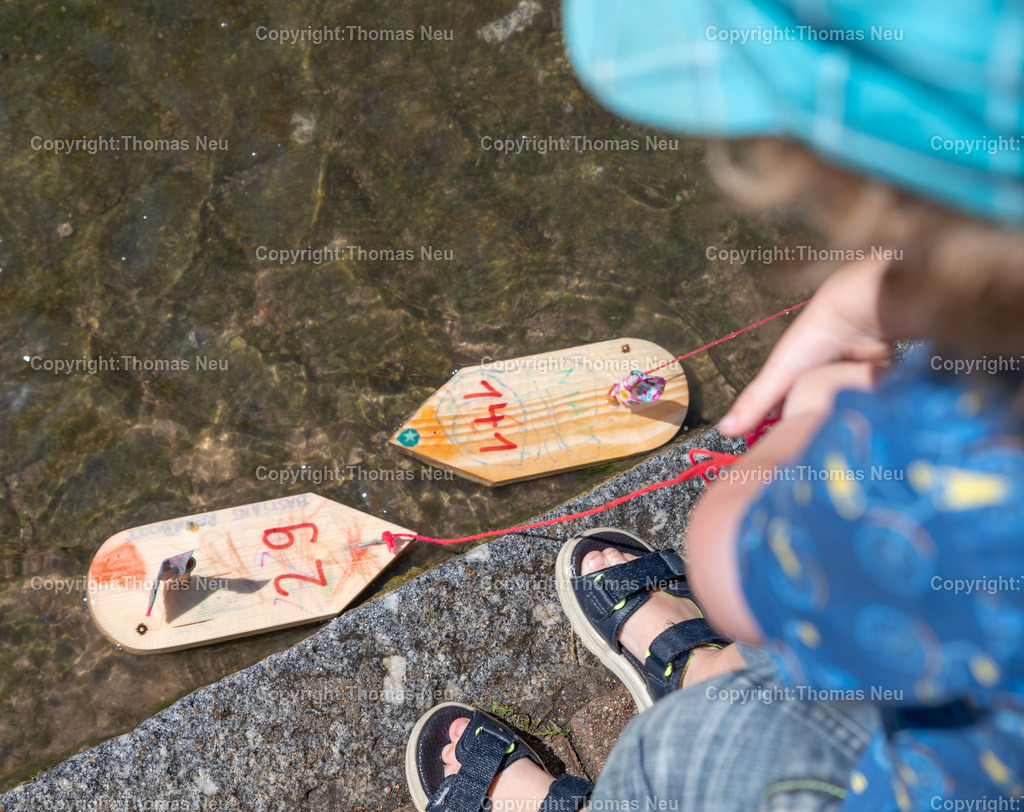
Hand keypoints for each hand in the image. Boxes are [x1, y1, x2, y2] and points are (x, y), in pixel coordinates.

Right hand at [719, 258, 895, 436]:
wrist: (860, 313)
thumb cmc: (813, 337)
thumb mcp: (780, 372)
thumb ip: (756, 401)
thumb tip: (724, 430)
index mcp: (797, 374)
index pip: (785, 406)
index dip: (783, 426)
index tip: (785, 449)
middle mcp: (824, 376)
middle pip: (816, 408)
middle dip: (816, 424)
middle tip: (817, 448)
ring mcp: (851, 377)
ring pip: (845, 406)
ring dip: (844, 418)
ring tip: (844, 440)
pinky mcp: (877, 379)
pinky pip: (873, 401)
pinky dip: (870, 409)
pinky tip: (869, 423)